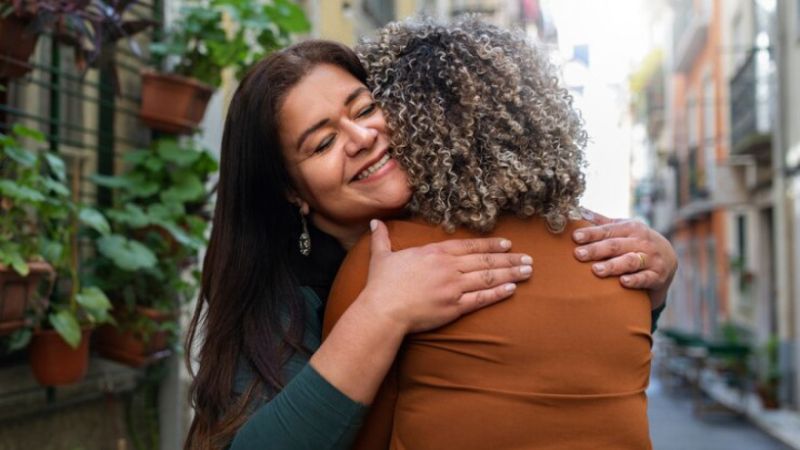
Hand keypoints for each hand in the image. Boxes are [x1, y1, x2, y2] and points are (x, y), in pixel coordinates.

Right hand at [360, 220, 532, 333]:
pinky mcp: (455, 307)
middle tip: (529, 258)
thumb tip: (375, 222)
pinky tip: (512, 289)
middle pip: (485, 261)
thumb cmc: (381, 284)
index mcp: (435, 252)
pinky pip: (481, 298)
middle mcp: (448, 267)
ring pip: (488, 277)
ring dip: (510, 274)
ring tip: (528, 271)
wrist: (383, 310)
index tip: (507, 244)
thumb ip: (382, 238)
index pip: (469, 246)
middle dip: (509, 259)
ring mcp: (454, 287)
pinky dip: (498, 293)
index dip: (490, 245)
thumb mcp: (381, 256)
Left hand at [572, 209, 676, 309]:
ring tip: (596, 270)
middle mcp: (642, 241)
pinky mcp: (657, 276)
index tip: (575, 237)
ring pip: (630, 261)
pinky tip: (623, 282)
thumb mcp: (624, 228)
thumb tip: (578, 210)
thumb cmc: (637, 242)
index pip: (608, 230)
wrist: (668, 259)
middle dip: (596, 250)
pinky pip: (646, 278)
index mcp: (631, 228)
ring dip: (613, 265)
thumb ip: (602, 223)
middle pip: (616, 245)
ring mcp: (651, 259)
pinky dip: (635, 280)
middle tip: (578, 254)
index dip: (591, 233)